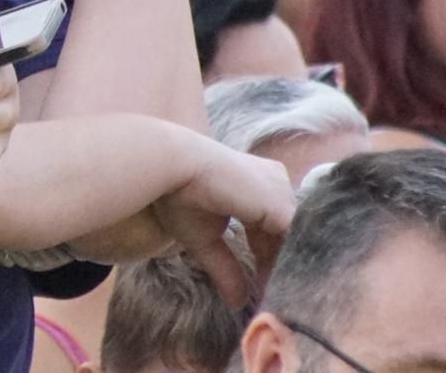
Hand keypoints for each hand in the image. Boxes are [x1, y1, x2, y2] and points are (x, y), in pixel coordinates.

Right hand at [148, 137, 295, 307]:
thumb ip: (226, 268)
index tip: (258, 282)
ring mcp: (282, 193)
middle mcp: (276, 182)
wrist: (173, 166)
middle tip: (270, 295)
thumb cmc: (179, 192)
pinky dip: (288, 264)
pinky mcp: (282, 207)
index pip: (272, 226)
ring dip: (285, 267)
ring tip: (274, 295)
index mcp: (258, 182)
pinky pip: (295, 242)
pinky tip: (278, 286)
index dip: (266, 255)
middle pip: (286, 232)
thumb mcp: (205, 238)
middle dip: (278, 264)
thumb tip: (236, 303)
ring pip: (293, 238)